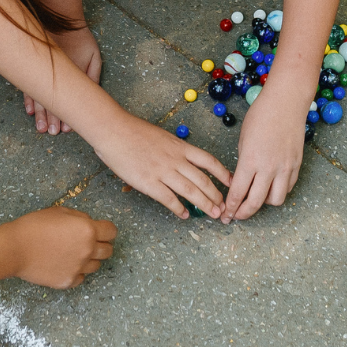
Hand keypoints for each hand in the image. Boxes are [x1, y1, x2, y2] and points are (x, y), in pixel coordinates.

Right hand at [3, 206, 116, 288]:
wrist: (16, 248)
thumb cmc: (36, 225)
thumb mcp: (62, 212)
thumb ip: (80, 218)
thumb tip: (89, 224)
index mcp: (88, 230)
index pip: (112, 232)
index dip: (107, 230)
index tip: (102, 230)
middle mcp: (87, 250)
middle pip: (108, 251)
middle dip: (101, 245)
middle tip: (89, 242)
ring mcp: (78, 268)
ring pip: (96, 266)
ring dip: (90, 259)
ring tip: (74, 253)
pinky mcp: (68, 281)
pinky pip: (81, 278)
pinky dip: (76, 272)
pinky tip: (65, 264)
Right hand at [24, 27, 101, 134]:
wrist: (61, 19)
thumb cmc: (80, 38)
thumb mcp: (94, 56)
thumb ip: (93, 76)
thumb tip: (93, 93)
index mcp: (71, 76)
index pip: (68, 101)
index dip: (67, 116)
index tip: (66, 129)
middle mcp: (55, 76)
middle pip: (53, 102)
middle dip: (52, 119)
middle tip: (51, 132)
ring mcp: (42, 71)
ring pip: (39, 97)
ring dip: (40, 114)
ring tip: (41, 127)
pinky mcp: (34, 66)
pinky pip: (28, 86)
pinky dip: (29, 99)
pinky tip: (29, 110)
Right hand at [93, 113, 230, 219]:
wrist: (114, 131)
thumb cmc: (134, 131)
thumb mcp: (161, 136)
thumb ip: (173, 149)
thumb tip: (180, 161)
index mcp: (180, 146)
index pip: (208, 161)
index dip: (222, 173)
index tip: (232, 181)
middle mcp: (176, 159)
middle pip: (203, 180)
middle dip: (216, 195)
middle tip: (224, 207)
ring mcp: (163, 171)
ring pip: (190, 191)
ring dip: (204, 204)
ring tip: (213, 214)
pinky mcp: (148, 182)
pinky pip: (168, 199)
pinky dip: (179, 209)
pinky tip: (185, 215)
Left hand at [221, 92, 303, 223]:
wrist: (286, 102)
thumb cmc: (261, 115)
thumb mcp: (243, 138)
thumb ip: (243, 162)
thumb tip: (242, 180)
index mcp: (251, 160)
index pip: (238, 193)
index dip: (230, 208)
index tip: (225, 215)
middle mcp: (269, 168)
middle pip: (255, 203)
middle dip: (243, 213)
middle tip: (236, 215)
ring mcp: (285, 167)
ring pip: (276, 200)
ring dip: (264, 202)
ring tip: (256, 196)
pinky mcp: (297, 165)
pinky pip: (287, 187)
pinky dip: (278, 190)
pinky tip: (271, 185)